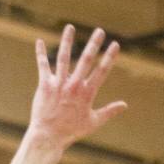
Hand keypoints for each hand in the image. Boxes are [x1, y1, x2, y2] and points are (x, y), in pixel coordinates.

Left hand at [30, 25, 126, 149]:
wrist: (49, 136)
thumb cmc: (71, 131)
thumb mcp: (93, 122)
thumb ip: (109, 111)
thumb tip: (125, 105)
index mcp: (87, 93)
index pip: (102, 71)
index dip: (109, 57)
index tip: (115, 44)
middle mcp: (74, 86)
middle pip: (86, 60)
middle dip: (94, 44)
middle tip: (99, 31)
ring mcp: (59, 84)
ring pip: (64, 58)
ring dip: (67, 41)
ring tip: (70, 27)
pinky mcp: (45, 85)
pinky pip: (43, 66)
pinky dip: (41, 53)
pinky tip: (39, 41)